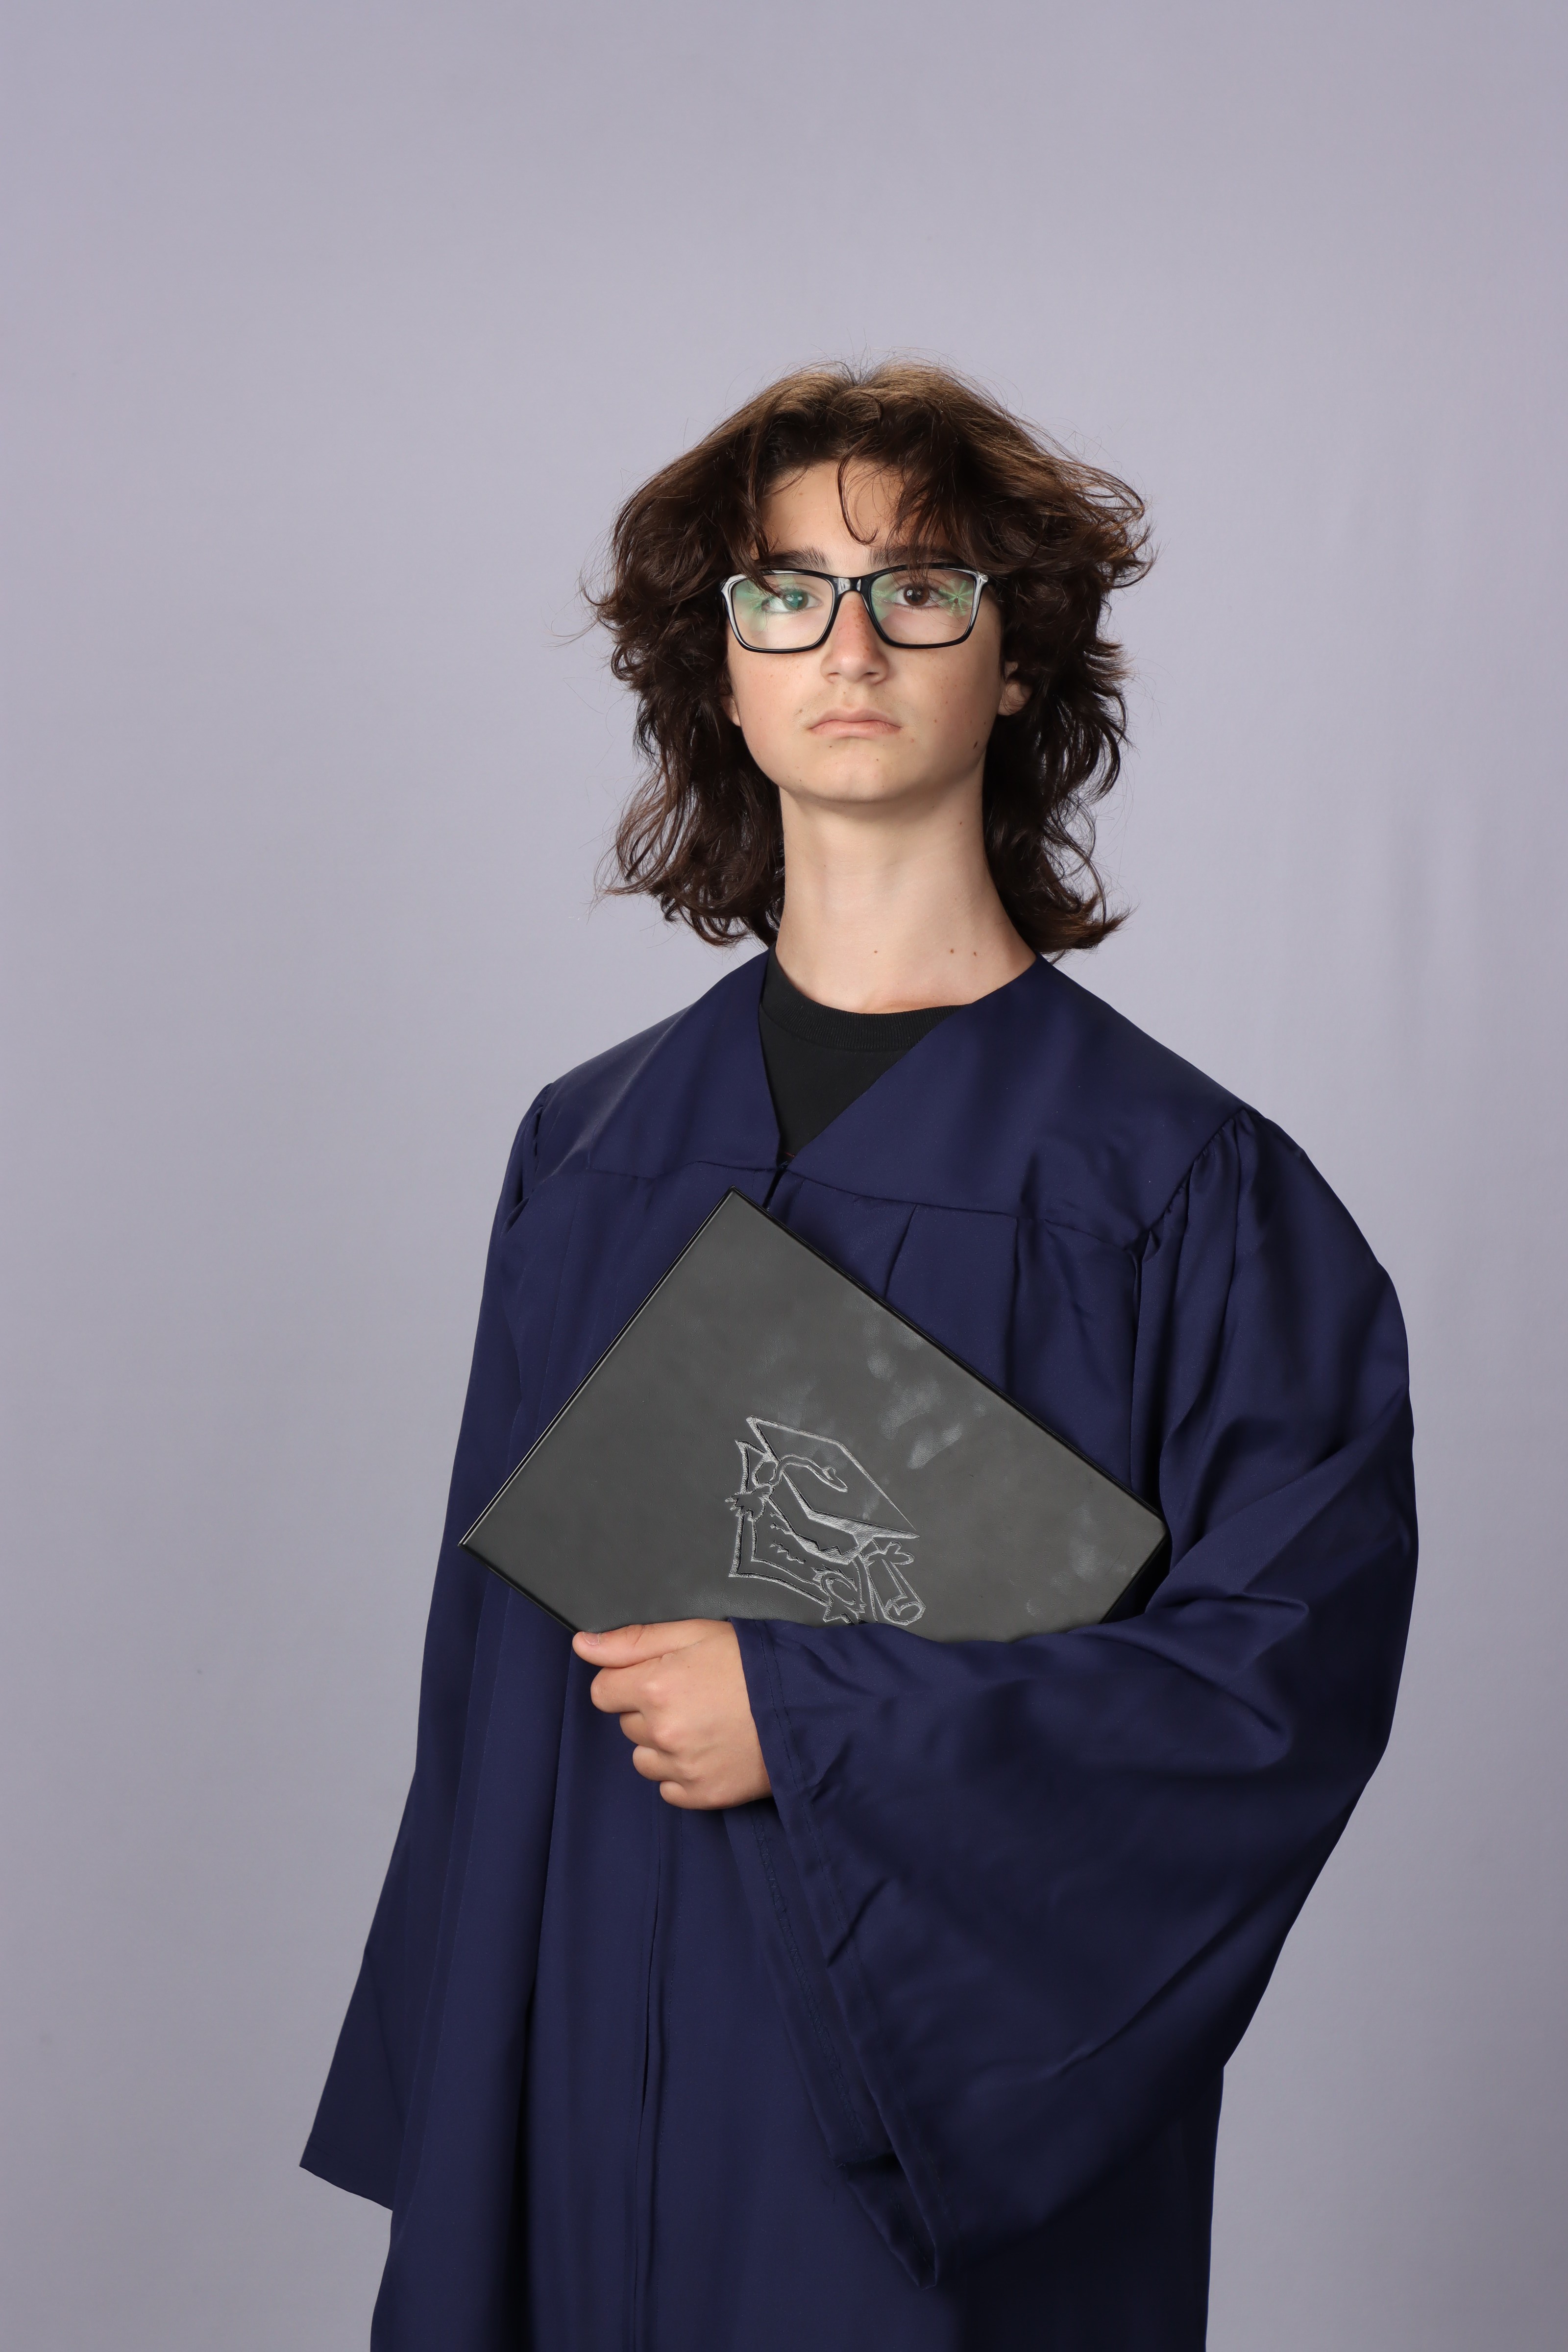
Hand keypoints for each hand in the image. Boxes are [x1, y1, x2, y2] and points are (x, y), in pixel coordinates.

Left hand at [572, 1619, 771, 1809]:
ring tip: (703, 1723)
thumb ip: (634, 1640)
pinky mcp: (701, 1794)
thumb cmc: (754, 1664)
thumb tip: (582, 1645)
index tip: (656, 1675)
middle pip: (626, 1722)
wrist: (808, 1708)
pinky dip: (682, 1773)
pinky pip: (668, 1788)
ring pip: (643, 1757)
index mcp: (655, 1686)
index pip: (603, 1690)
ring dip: (662, 1743)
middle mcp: (662, 1730)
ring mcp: (681, 1767)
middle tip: (692, 1695)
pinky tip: (710, 1749)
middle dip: (648, 1708)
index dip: (627, 1680)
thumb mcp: (695, 1632)